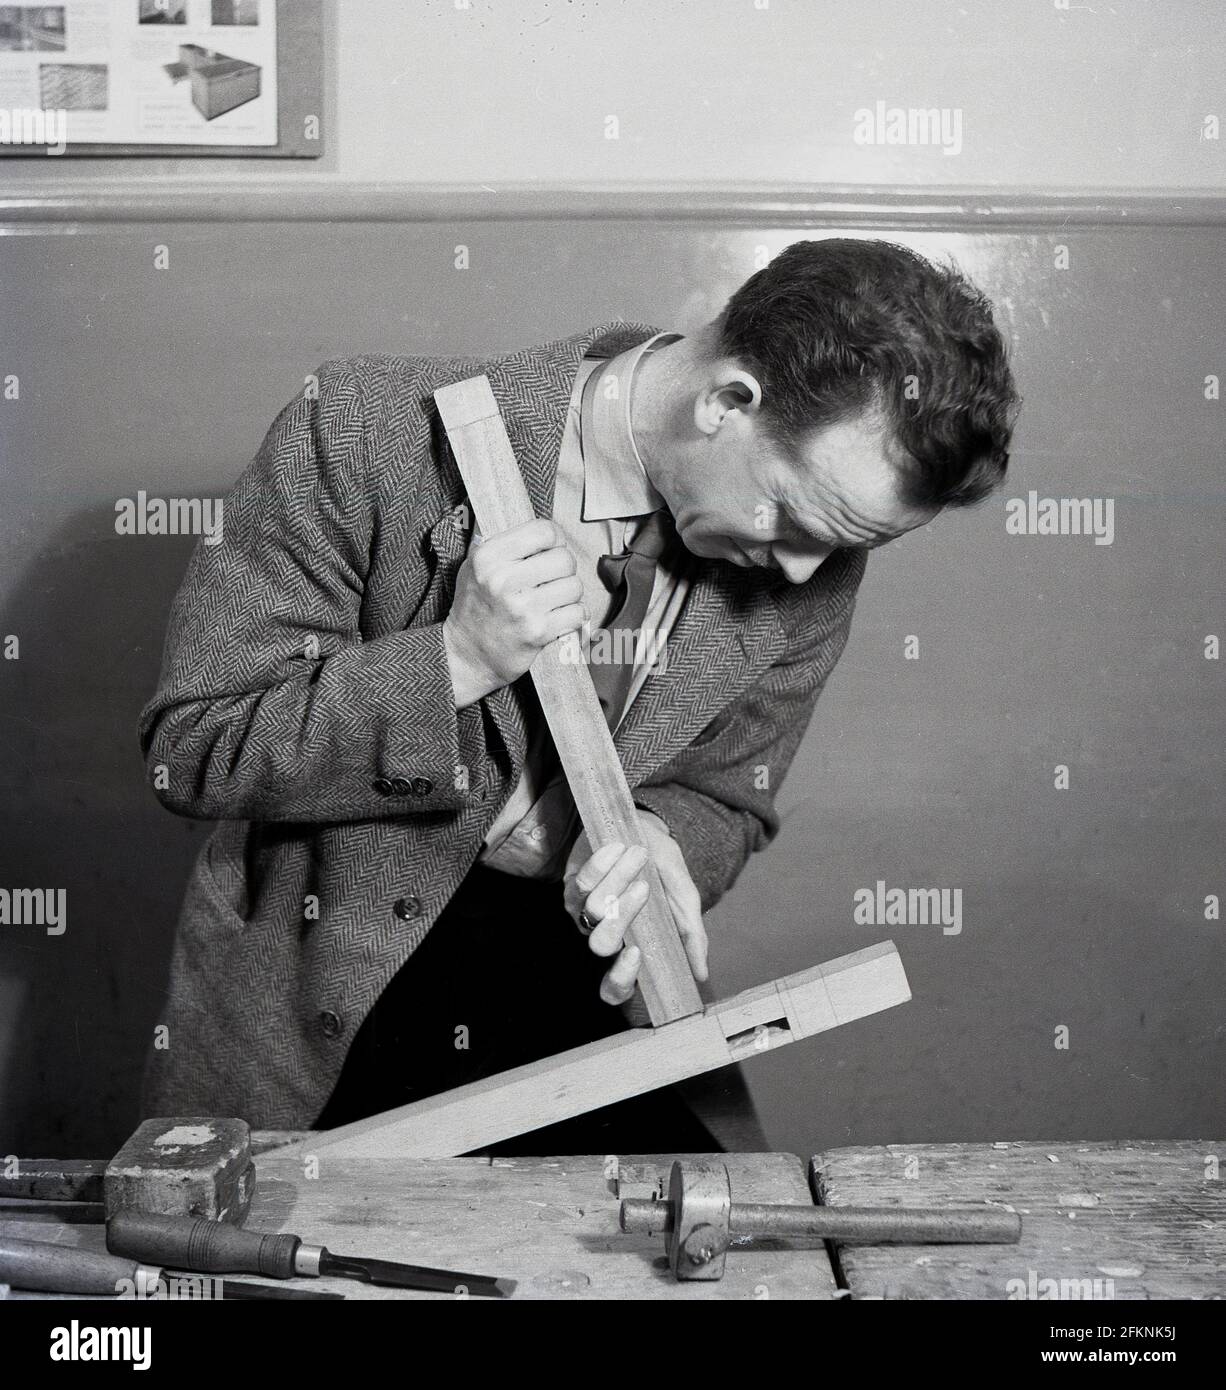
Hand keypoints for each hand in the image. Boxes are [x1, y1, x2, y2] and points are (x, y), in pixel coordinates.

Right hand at [443, 518, 585, 708]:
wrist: (468, 654)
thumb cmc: (475, 607)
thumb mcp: (474, 566)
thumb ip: (502, 543)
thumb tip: (539, 526)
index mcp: (487, 557)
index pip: (544, 531)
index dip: (555, 540)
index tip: (550, 551)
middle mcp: (502, 580)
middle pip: (565, 559)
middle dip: (564, 570)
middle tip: (552, 580)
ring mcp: (521, 608)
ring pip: (574, 586)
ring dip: (569, 595)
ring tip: (553, 600)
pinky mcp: (538, 632)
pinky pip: (578, 612)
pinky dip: (575, 616)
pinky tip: (560, 617)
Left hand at [562, 809, 708, 1005]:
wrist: (646, 832)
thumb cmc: (664, 872)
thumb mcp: (684, 900)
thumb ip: (691, 935)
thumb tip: (702, 975)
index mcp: (633, 947)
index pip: (615, 986)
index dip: (620, 979)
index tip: (636, 953)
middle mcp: (606, 934)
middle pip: (602, 944)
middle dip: (623, 914)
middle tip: (645, 887)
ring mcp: (585, 912)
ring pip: (592, 909)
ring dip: (618, 878)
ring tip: (639, 854)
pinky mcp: (572, 887)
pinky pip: (581, 883)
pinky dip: (602, 864)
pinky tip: (618, 847)